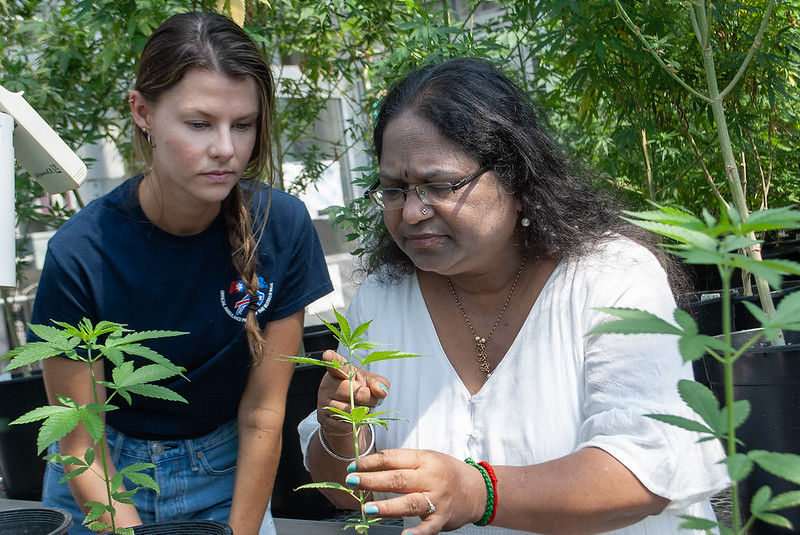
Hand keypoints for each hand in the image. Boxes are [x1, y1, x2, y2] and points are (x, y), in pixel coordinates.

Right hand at [316, 349, 389, 436]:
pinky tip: (353, 417)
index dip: (332, 360)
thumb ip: (380, 383)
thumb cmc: (361, 392)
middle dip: (368, 398)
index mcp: (339, 371)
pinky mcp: (322, 418)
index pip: (335, 365)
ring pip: (350, 410)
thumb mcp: (372, 383)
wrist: (348, 414)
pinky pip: (345, 423)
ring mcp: (322, 401)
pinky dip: (355, 422)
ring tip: (361, 407)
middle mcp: (327, 384)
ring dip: (363, 411)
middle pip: (353, 392)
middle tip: (370, 399)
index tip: (328, 355)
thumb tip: (381, 391)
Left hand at [346, 449, 486, 534]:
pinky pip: (429, 527)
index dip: (371, 462)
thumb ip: (404, 464)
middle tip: (352, 481)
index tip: (354, 466)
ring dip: (388, 506)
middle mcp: (430, 478)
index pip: (393, 458)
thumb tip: (372, 468)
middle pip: (397, 479)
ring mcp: (437, 499)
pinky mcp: (442, 518)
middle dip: (372, 480)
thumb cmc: (447, 473)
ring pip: (409, 502)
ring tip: (368, 508)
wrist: (477, 490)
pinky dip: (418, 533)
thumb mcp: (428, 459)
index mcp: (425, 459)